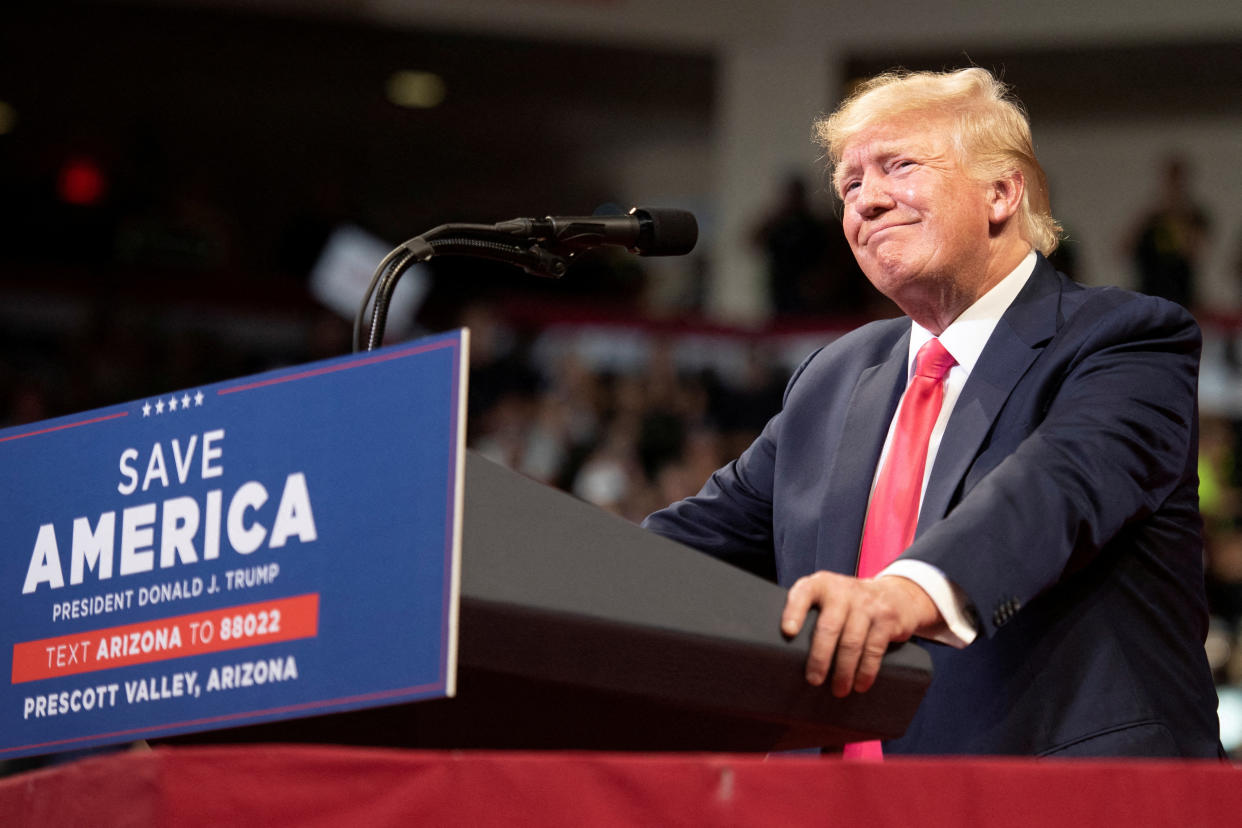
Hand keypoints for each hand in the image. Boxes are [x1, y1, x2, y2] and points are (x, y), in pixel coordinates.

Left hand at [781, 572, 940, 696]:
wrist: (895, 594)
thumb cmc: (849, 603)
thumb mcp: (828, 597)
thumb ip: (810, 612)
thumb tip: (785, 650)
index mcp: (821, 584)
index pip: (803, 594)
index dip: (794, 612)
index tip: (787, 632)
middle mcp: (843, 590)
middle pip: (828, 627)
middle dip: (819, 658)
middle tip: (813, 680)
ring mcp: (867, 604)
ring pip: (851, 642)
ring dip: (843, 671)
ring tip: (838, 690)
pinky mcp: (887, 618)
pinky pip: (874, 649)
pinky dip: (866, 671)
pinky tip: (860, 684)